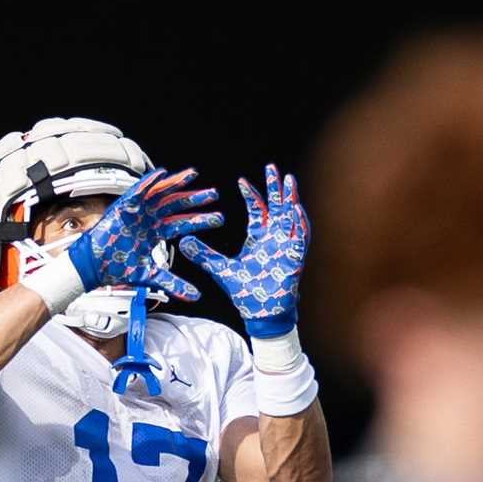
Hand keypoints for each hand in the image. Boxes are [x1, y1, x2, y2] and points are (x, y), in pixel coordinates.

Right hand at [67, 169, 217, 300]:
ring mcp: (137, 210)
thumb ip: (174, 283)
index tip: (218, 218)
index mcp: (156, 231)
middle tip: (214, 194)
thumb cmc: (118, 268)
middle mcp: (149, 218)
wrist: (95, 267)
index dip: (200, 219)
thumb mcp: (152, 275)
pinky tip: (162, 174)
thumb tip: (195, 296)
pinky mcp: (123, 206)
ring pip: (161, 193)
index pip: (183, 223)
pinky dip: (149, 182)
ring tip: (193, 176)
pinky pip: (137, 190)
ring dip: (176, 184)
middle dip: (195, 199)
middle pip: (176, 205)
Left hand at [179, 164, 308, 336]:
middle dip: (275, 188)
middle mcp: (274, 239)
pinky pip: (300, 237)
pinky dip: (299, 223)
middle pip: (277, 207)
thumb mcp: (220, 269)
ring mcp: (286, 247)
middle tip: (272, 168)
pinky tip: (296, 209)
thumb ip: (203, 255)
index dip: (251, 195)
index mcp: (258, 238)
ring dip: (291, 199)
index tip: (240, 181)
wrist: (260, 313)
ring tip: (289, 180)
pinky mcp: (294, 258)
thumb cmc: (245, 291)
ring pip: (292, 217)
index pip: (256, 210)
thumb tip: (183, 242)